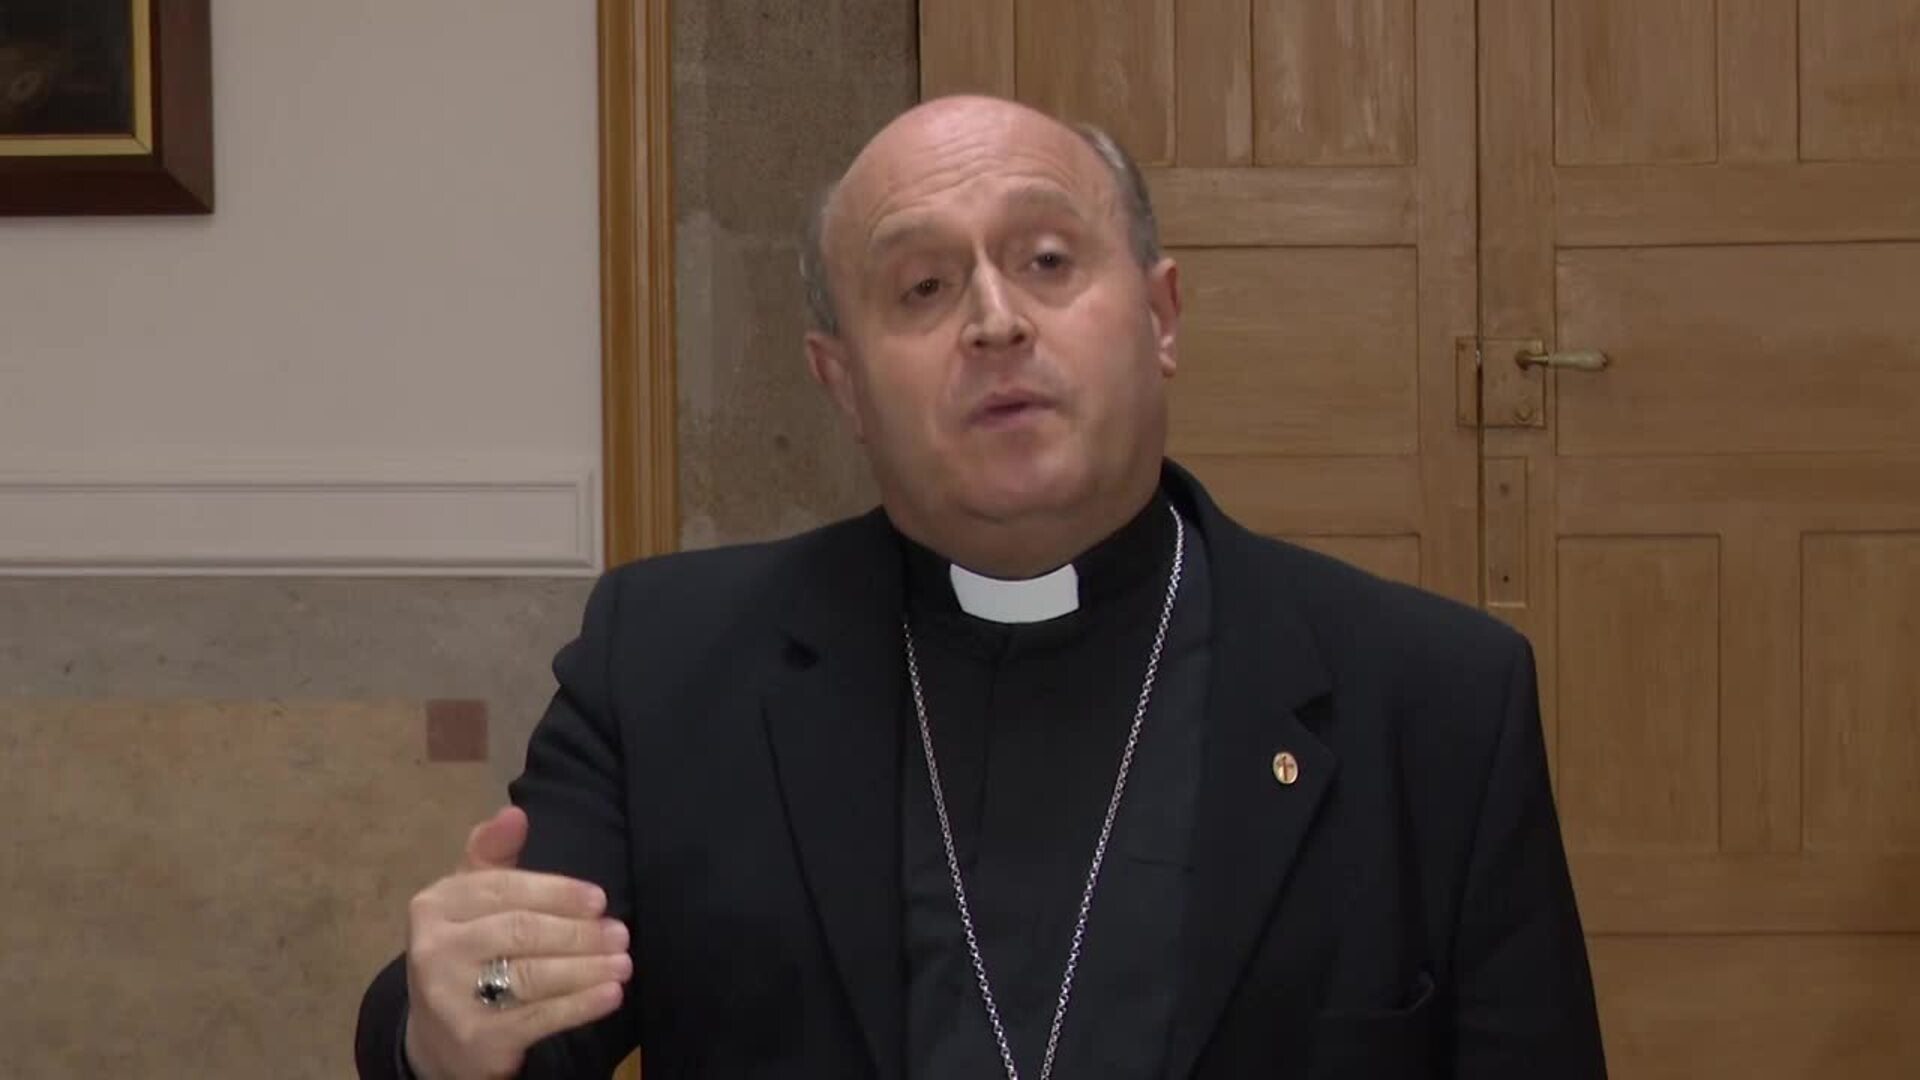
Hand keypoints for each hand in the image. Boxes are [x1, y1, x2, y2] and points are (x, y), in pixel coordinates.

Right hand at [401, 806, 631, 1079]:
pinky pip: (538, 1016)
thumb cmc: (466, 953)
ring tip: (623, 962)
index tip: (600, 899)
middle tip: (621, 934)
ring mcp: (450, 997)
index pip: (503, 888)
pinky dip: (580, 1005)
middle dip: (578, 932)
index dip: (557, 892)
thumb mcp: (470, 901)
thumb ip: (492, 856)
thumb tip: (514, 813)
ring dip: (587, 967)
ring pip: (532, 975)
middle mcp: (434, 949)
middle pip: (521, 931)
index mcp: (434, 905)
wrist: (438, 1038)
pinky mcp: (474, 1037)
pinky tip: (610, 994)